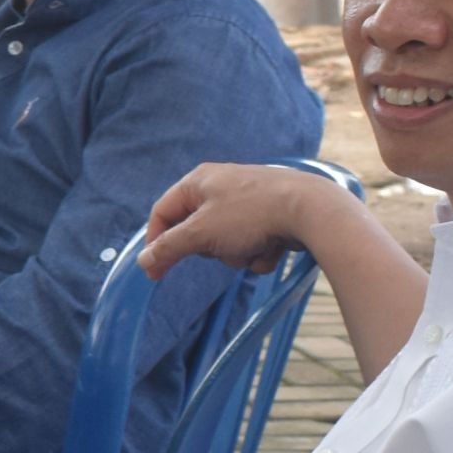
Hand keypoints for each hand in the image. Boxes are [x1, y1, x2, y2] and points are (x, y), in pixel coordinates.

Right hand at [140, 162, 316, 281]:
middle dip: (210, 249)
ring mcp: (246, 199)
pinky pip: (249, 242)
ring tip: (254, 247)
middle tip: (223, 250)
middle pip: (195, 230)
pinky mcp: (268, 213)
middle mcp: (220, 185)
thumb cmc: (250, 215)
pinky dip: (258, 251)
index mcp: (198, 181)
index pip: (162, 213)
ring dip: (236, 254)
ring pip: (224, 241)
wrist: (309, 210)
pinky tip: (273, 247)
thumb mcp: (201, 234)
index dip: (156, 243)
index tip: (155, 271)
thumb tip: (143, 261)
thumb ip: (169, 248)